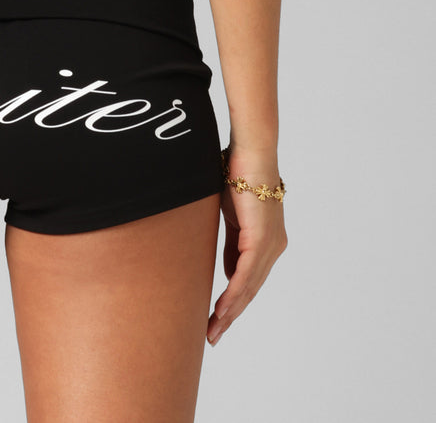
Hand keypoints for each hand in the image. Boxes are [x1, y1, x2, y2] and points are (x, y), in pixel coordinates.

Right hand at [207, 148, 286, 346]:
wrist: (250, 152)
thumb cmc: (238, 176)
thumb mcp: (231, 216)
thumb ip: (231, 245)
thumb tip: (226, 272)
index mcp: (267, 241)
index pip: (249, 279)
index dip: (234, 301)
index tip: (217, 319)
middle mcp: (274, 246)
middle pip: (251, 289)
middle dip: (231, 314)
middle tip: (213, 335)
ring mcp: (270, 244)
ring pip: (249, 287)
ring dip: (230, 311)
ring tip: (213, 329)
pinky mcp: (261, 238)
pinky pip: (246, 273)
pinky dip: (233, 293)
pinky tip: (222, 308)